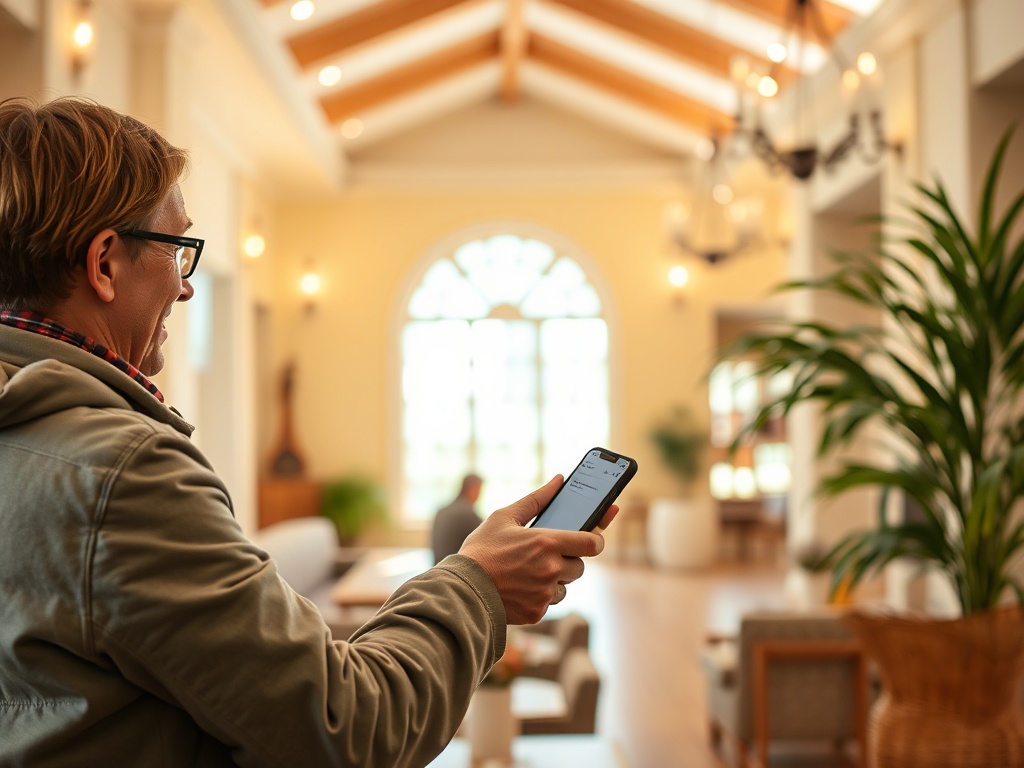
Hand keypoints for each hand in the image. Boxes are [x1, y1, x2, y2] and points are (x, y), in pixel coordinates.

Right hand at [459, 476, 615, 624]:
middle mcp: (550, 569)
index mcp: (546, 542)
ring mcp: (545, 593)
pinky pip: (550, 602)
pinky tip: (519, 587)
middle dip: (568, 561)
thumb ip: (537, 499)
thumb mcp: (504, 517)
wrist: (461, 590)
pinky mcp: (538, 612)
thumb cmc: (481, 549)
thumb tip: (559, 480)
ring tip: (526, 572)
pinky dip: (540, 596)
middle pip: (580, 567)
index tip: (591, 539)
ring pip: (565, 586)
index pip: (592, 543)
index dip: (595, 540)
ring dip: (555, 580)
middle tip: (544, 556)